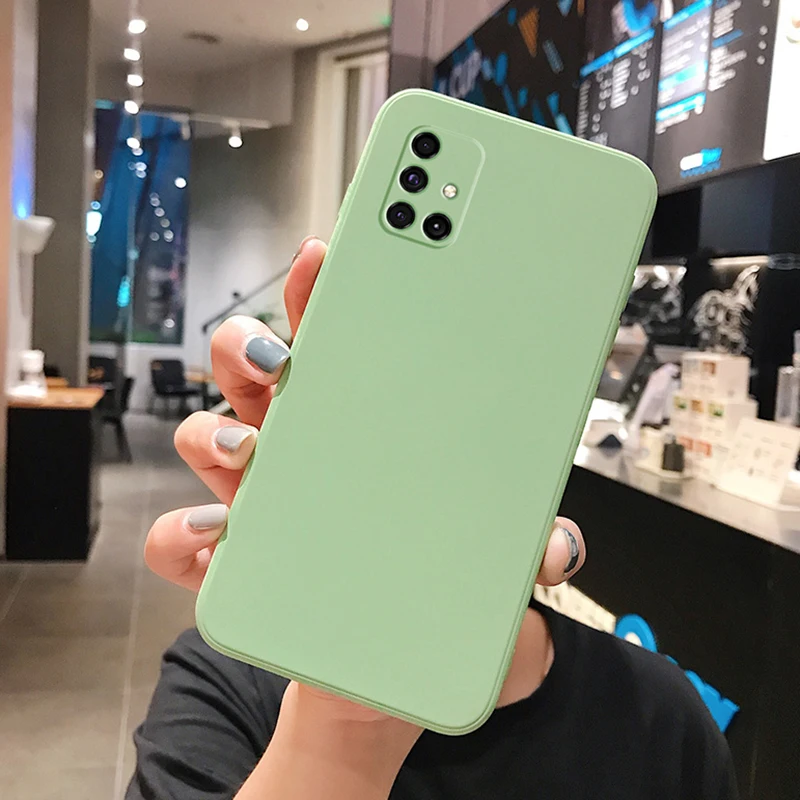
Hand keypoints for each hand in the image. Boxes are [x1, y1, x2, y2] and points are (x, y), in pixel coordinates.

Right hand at [144, 235, 585, 744]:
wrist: (379, 686)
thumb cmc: (429, 605)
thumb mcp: (494, 582)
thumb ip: (525, 554)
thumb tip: (555, 541)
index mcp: (363, 431)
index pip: (342, 346)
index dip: (329, 297)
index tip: (334, 257)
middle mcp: (304, 454)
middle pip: (260, 371)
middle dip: (257, 339)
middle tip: (283, 342)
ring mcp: (261, 504)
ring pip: (210, 435)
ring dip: (219, 427)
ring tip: (253, 444)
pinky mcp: (231, 566)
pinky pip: (182, 541)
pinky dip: (186, 535)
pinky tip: (217, 542)